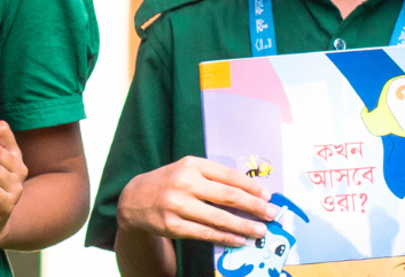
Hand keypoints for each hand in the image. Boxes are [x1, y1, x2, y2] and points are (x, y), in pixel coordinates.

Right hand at [117, 156, 272, 247]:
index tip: (267, 195)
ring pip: (219, 218)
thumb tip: (248, 194)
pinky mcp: (173, 225)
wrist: (132, 199)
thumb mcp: (186, 171)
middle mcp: (185, 182)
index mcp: (191, 165)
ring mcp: (178, 205)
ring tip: (259, 231)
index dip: (251, 186)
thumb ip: (212, 178)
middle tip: (271, 214)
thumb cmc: (167, 183)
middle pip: (227, 196)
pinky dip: (225, 238)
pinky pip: (206, 233)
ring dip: (243, 226)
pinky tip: (239, 240)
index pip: (228, 176)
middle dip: (254, 207)